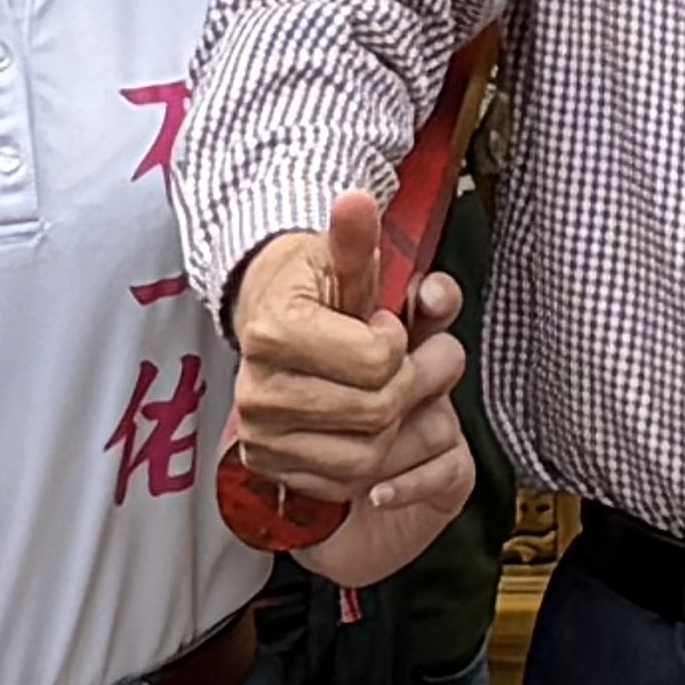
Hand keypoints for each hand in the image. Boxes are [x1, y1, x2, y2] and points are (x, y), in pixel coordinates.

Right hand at [228, 190, 474, 513]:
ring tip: (406, 389)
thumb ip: (359, 239)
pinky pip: (345, 483)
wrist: (271, 319)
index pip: (377, 361)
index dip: (399, 341)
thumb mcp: (344, 259)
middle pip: (377, 412)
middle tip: (427, 357)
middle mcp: (258, 392)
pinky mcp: (270, 467)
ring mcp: (261, 436)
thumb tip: (355, 202)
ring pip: (366, 458)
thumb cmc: (318, 289)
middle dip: (418, 383)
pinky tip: (378, 422)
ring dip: (403, 427)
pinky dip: (376, 459)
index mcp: (274, 332)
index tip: (387, 323)